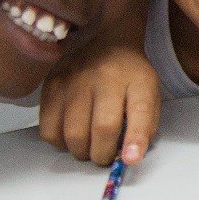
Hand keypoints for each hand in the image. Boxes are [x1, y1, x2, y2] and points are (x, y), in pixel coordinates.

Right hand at [38, 45, 159, 165]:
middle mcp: (105, 77)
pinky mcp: (51, 85)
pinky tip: (70, 136)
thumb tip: (130, 158)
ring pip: (72, 134)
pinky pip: (49, 129)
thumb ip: (145, 126)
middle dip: (103, 155)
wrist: (105, 40)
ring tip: (88, 147)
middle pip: (102, 129)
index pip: (140, 111)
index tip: (130, 159)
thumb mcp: (149, 94)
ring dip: (81, 152)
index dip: (135, 140)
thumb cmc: (129, 75)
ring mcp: (74, 80)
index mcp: (137, 80)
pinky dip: (60, 143)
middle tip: (104, 156)